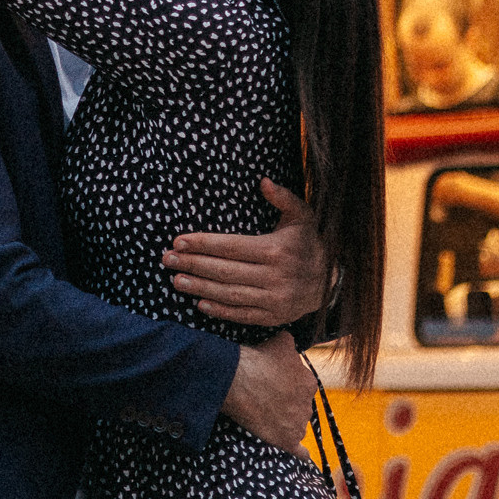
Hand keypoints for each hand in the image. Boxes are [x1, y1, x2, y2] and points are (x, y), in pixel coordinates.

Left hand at [162, 179, 327, 327]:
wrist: (332, 281)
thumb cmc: (309, 242)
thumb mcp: (301, 216)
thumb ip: (283, 198)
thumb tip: (263, 181)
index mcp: (276, 250)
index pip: (231, 247)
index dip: (203, 244)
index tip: (178, 241)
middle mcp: (275, 277)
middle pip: (225, 271)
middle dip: (193, 265)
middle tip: (167, 260)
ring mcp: (275, 299)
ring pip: (230, 294)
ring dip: (200, 288)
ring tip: (177, 281)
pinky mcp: (274, 317)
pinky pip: (243, 315)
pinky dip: (220, 311)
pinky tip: (200, 304)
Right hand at [219, 332, 319, 454]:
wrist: (235, 381)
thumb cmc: (257, 359)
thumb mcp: (281, 342)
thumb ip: (292, 345)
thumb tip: (292, 345)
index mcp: (308, 382)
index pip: (302, 385)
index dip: (286, 383)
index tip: (271, 381)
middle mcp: (308, 404)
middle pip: (299, 405)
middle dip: (286, 402)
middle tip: (266, 397)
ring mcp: (298, 424)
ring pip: (296, 424)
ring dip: (286, 421)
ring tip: (266, 415)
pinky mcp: (286, 440)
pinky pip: (300, 451)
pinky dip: (301, 453)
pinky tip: (302, 454)